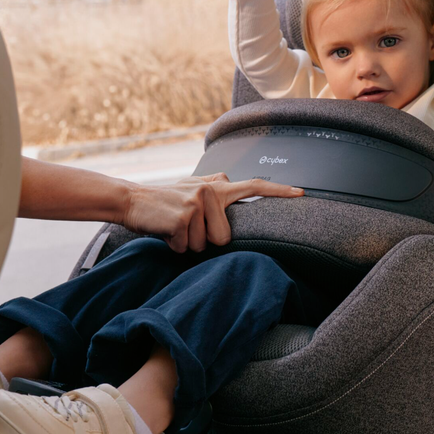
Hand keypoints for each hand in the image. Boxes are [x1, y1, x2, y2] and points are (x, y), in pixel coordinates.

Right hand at [121, 173, 302, 252]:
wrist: (131, 201)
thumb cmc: (165, 203)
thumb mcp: (192, 191)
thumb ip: (214, 190)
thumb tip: (230, 186)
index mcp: (217, 186)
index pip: (253, 186)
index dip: (278, 192)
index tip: (301, 193)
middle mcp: (211, 190)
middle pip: (224, 238)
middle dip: (203, 241)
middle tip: (185, 225)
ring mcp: (197, 203)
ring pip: (203, 246)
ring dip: (186, 243)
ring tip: (174, 226)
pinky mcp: (183, 217)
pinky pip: (185, 248)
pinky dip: (173, 245)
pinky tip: (165, 230)